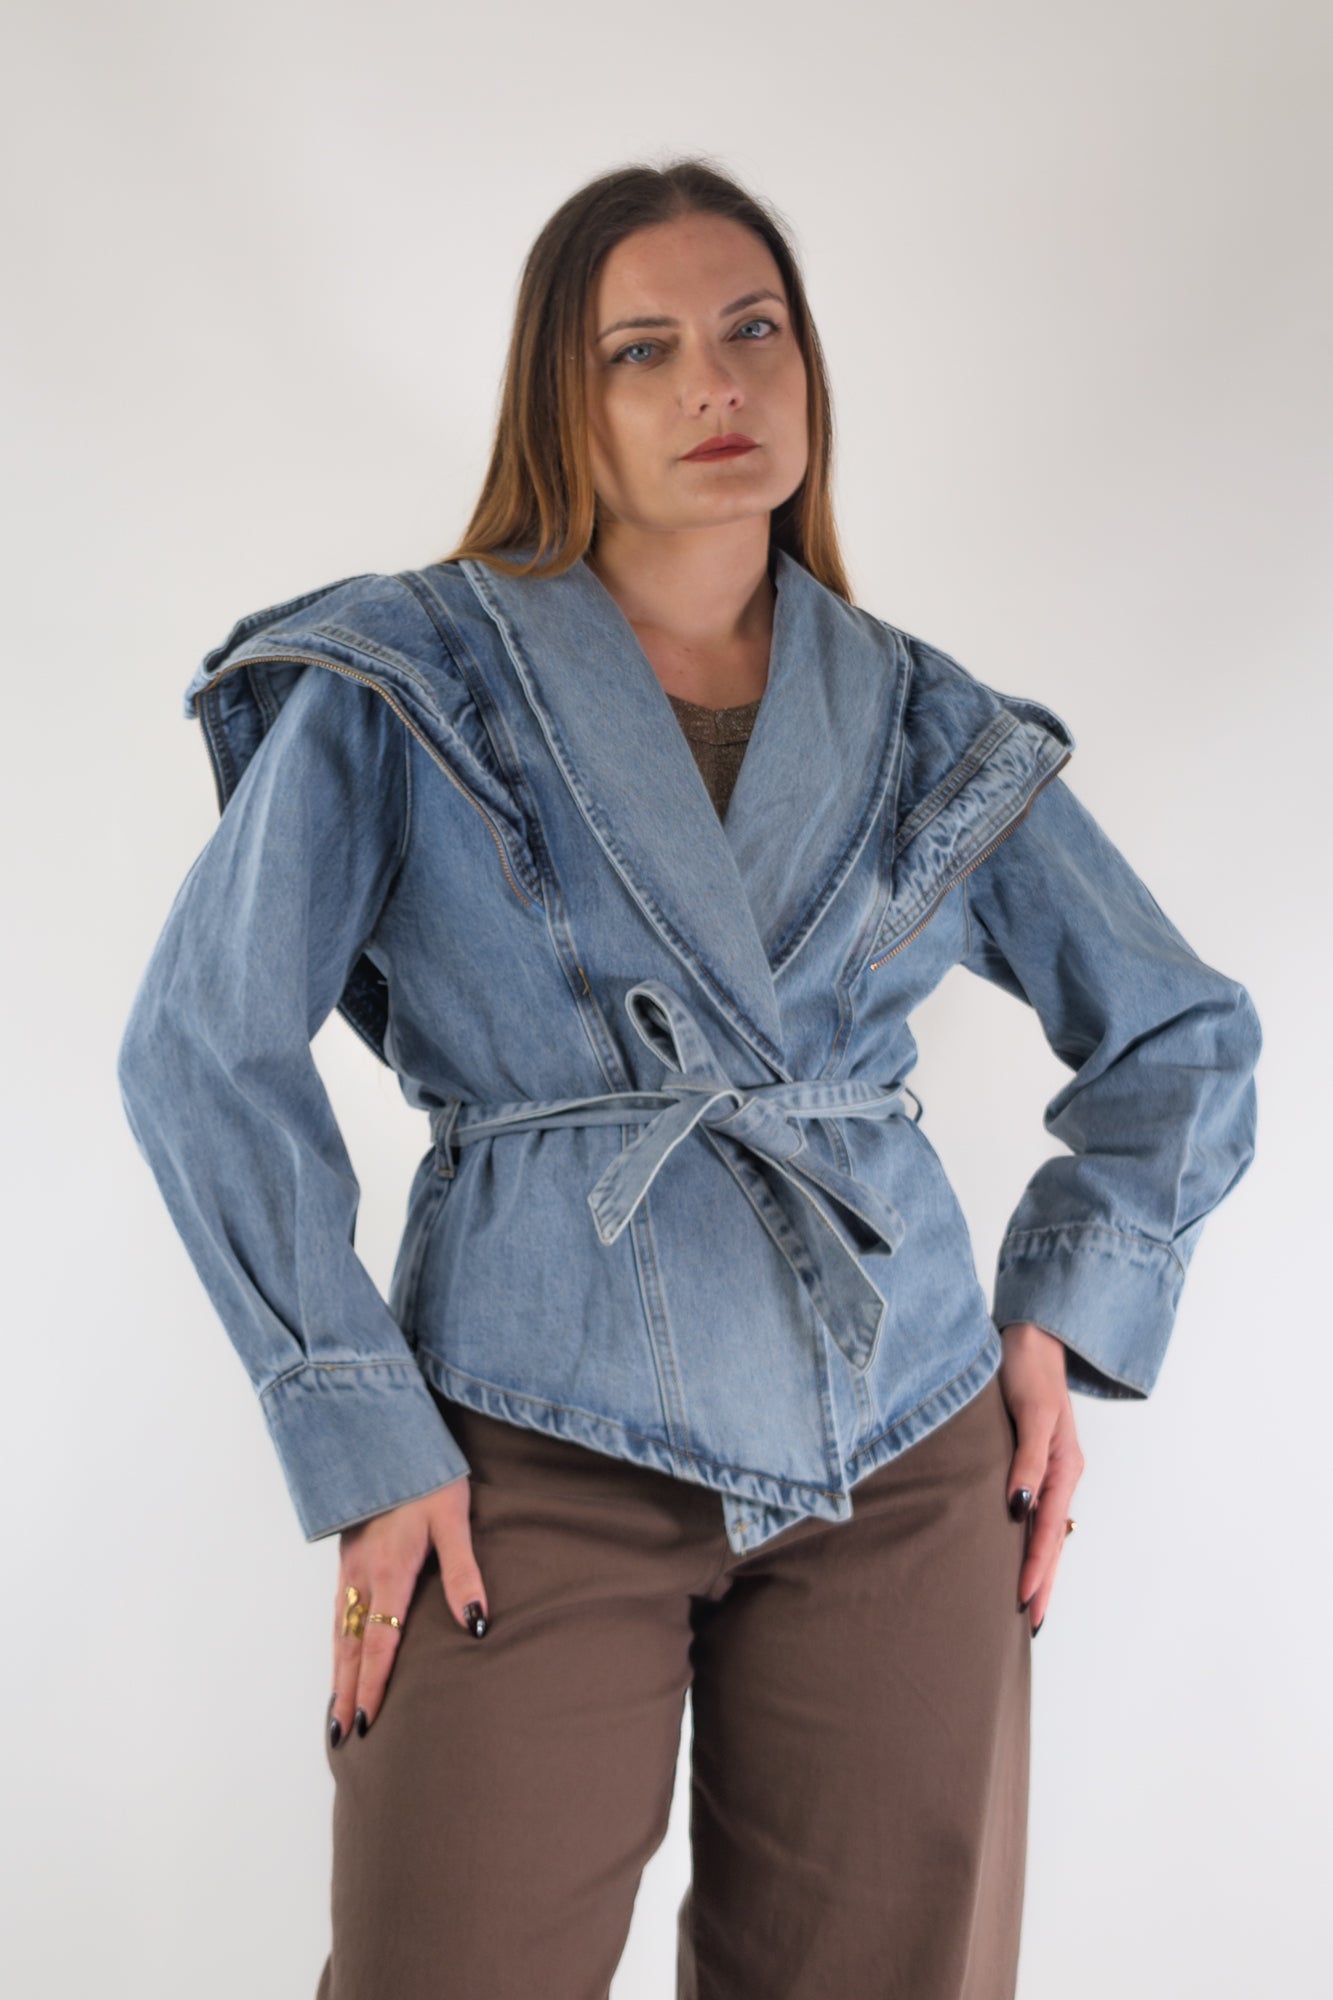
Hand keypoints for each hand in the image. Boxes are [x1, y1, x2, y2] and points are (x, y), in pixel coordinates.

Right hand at [328, 1473, 488, 1746]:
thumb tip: (476, 1623)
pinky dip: (335, 1642)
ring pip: (339, 1630)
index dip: (373, 1685)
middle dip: (346, 1692)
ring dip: (337, 1672)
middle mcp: (362, 1576)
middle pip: (350, 1646)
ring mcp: (350, 1566)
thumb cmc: (427, 1476)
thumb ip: (463, 1572)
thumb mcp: (453, 1519)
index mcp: (389, 1572)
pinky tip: (339, 1653)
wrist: (385, 1436)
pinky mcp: (348, 1555)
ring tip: (335, 1710)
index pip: (379, 1643)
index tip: (365, 1724)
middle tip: (341, 1738)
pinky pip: (337, 1610)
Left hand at [997, 1321, 1084, 1634]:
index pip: (1048, 1529)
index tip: (1024, 1600)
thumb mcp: (1029, 1412)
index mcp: (1063, 1466)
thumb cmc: (1028, 1370)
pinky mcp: (1035, 1462)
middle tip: (1033, 1624)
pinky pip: (1037, 1511)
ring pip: (1047, 1530)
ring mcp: (1050, 1470)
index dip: (1035, 1566)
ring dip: (1040, 1566)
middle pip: (1054, 1539)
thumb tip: (1018, 1506)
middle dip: (1044, 1581)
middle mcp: (1060, 1474)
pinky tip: (1021, 1552)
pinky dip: (1032, 1539)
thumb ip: (1025, 1458)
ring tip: (1030, 1602)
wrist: (1031, 1339)